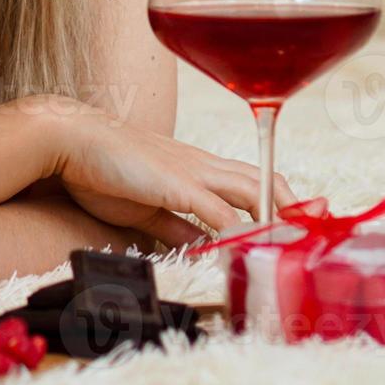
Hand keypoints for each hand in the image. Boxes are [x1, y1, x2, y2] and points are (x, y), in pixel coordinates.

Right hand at [49, 102, 298, 246]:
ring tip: (297, 239)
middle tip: (313, 231)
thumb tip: (200, 245)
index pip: (250, 180)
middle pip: (263, 180)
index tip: (297, 221)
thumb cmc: (101, 169)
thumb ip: (174, 226)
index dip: (277, 199)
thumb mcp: (144, 207)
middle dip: (293, 205)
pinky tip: (251, 244)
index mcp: (195, 167)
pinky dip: (239, 228)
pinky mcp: (176, 184)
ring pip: (251, 189)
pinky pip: (218, 210)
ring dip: (278, 214)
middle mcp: (201, 165)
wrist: (71, 139)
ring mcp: (192, 172)